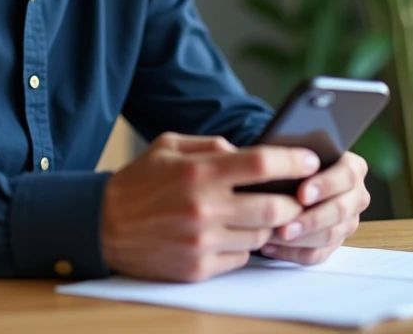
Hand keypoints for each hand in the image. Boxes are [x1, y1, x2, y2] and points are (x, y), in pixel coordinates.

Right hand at [100, 132, 320, 281]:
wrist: (101, 226)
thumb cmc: (139, 182)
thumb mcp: (169, 145)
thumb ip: (212, 145)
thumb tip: (251, 152)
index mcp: (198, 172)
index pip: (261, 163)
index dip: (293, 160)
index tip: (311, 159)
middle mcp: (203, 208)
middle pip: (274, 208)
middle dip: (293, 201)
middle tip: (295, 195)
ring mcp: (202, 242)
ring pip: (261, 236)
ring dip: (268, 225)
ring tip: (260, 213)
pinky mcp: (197, 268)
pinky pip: (241, 258)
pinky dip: (243, 246)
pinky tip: (231, 234)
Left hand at [260, 151, 369, 264]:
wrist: (289, 180)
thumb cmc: (291, 164)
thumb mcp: (296, 154)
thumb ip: (295, 159)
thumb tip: (279, 162)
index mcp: (352, 167)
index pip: (347, 175)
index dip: (325, 185)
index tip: (302, 194)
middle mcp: (356, 195)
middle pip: (340, 210)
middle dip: (310, 220)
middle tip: (284, 226)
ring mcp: (348, 221)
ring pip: (329, 235)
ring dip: (299, 239)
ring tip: (272, 236)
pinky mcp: (334, 243)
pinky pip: (318, 254)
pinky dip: (292, 252)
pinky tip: (269, 246)